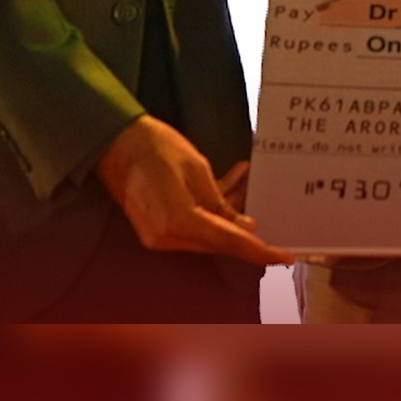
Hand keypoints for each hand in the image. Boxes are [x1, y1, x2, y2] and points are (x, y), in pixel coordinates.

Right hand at [94, 116, 291, 266]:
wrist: (116, 143)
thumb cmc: (157, 148)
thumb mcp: (198, 169)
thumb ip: (221, 203)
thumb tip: (244, 227)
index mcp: (178, 221)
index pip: (229, 242)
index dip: (260, 251)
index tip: (284, 257)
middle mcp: (166, 237)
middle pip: (218, 241)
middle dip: (245, 227)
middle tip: (269, 211)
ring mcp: (158, 236)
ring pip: (208, 232)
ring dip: (229, 212)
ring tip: (244, 178)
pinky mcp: (156, 229)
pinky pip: (193, 226)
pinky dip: (211, 210)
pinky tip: (228, 182)